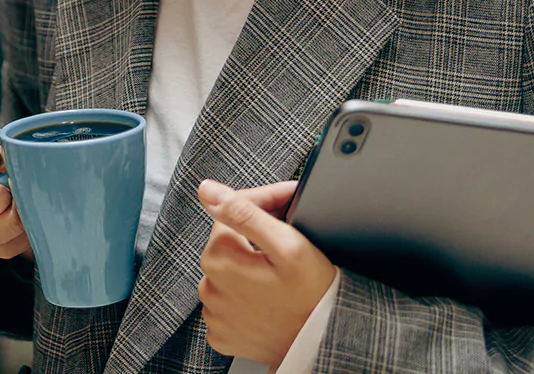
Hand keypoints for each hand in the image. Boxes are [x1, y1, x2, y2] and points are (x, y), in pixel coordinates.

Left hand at [196, 180, 335, 366]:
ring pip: (229, 271)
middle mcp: (208, 287)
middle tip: (290, 235)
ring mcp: (214, 314)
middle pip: (229, 241)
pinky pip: (230, 301)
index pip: (232, 212)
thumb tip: (207, 189)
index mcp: (217, 259)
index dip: (264, 201)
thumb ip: (244, 213)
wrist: (326, 343)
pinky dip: (246, 294)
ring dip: (250, 264)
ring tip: (281, 269)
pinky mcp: (223, 333)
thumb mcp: (288, 246)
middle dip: (256, 234)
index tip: (289, 199)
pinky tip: (269, 293)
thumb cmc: (313, 296)